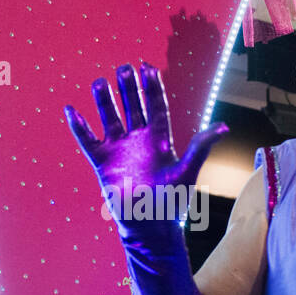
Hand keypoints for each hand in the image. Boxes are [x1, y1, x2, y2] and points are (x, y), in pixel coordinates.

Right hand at [64, 62, 226, 236]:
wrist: (148, 228)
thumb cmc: (171, 203)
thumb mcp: (187, 173)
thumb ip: (200, 148)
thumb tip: (223, 128)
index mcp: (159, 139)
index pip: (156, 105)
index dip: (152, 86)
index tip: (147, 66)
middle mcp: (138, 140)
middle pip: (132, 106)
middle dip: (128, 87)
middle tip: (123, 68)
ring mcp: (119, 150)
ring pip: (109, 117)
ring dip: (104, 100)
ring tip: (99, 82)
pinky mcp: (102, 162)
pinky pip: (87, 140)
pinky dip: (79, 126)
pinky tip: (71, 109)